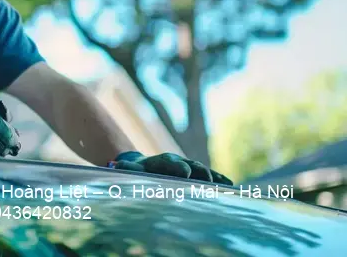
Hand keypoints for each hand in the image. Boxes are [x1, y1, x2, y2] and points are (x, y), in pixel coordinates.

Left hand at [110, 152, 232, 185]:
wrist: (146, 163)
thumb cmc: (139, 169)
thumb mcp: (132, 168)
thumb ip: (128, 167)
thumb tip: (116, 163)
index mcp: (163, 161)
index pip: (173, 163)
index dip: (179, 168)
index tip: (186, 174)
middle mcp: (179, 161)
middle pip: (192, 165)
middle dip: (200, 172)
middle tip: (208, 181)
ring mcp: (189, 166)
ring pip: (203, 170)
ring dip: (214, 177)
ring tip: (224, 185)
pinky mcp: (196, 173)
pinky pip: (209, 175)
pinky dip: (219, 179)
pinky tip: (230, 185)